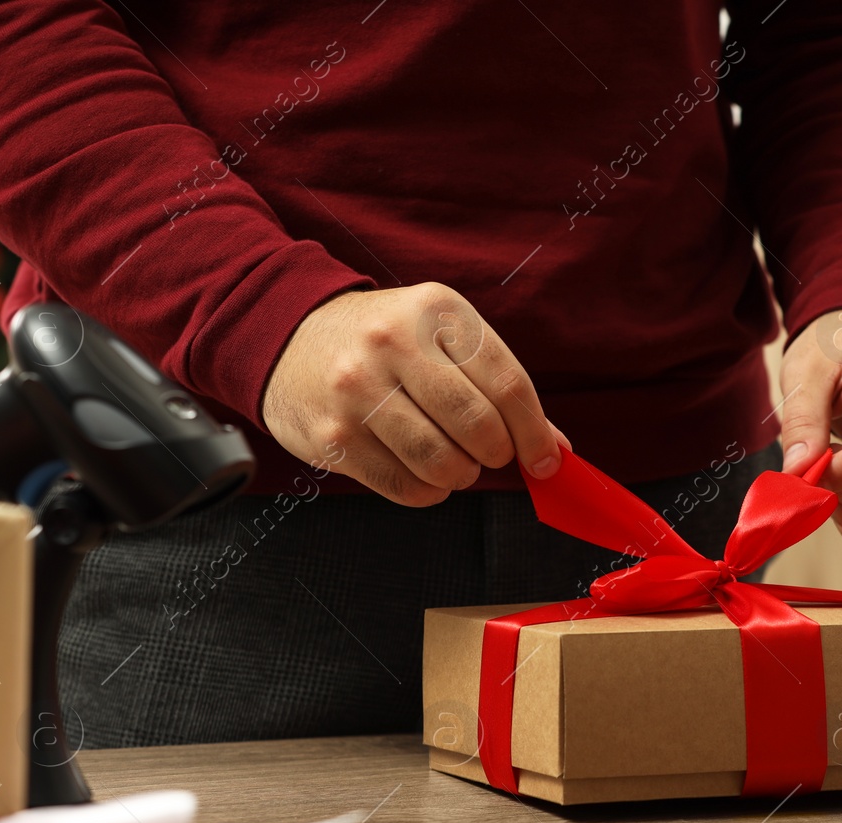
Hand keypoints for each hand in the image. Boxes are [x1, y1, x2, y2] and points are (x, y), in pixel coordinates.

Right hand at [263, 284, 565, 505]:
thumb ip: (497, 386)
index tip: (546, 460)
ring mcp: (357, 392)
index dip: (535, 433)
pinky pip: (405, 486)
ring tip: (454, 462)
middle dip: (497, 454)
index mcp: (435, 311)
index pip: (508, 384)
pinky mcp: (333, 437)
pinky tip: (422, 472)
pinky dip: (428, 491)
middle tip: (489, 453)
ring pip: (442, 463)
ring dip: (461, 475)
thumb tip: (553, 449)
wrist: (288, 335)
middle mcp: (393, 344)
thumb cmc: (383, 341)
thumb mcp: (441, 337)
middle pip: (478, 426)